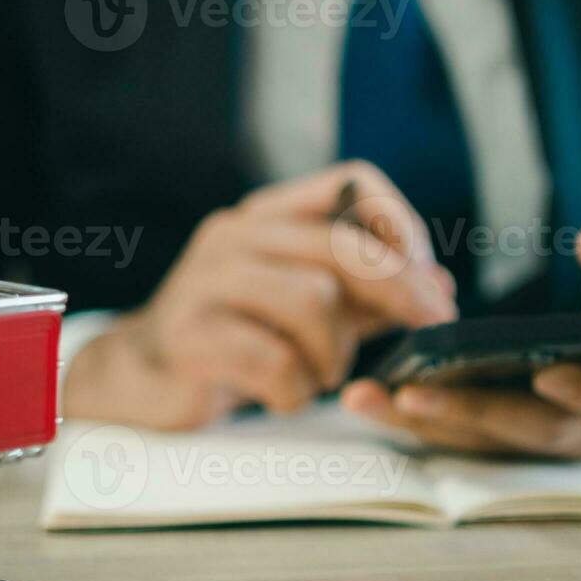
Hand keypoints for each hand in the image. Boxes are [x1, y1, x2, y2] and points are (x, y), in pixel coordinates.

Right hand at [64, 161, 458, 428]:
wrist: (140, 378)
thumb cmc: (234, 338)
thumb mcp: (302, 305)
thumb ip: (364, 294)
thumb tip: (440, 288)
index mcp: (267, 215)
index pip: (353, 183)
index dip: (402, 226)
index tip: (427, 278)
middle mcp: (235, 235)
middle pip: (342, 246)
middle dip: (399, 291)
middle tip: (430, 328)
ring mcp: (205, 281)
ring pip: (313, 303)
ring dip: (336, 353)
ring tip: (322, 375)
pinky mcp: (188, 335)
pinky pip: (274, 360)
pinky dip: (296, 390)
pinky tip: (285, 396)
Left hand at [341, 196, 580, 456]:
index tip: (546, 371)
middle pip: (540, 430)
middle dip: (475, 414)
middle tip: (411, 393)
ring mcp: (562, 437)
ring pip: (495, 443)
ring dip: (430, 425)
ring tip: (365, 397)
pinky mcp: (524, 434)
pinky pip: (471, 435)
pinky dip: (422, 421)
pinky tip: (369, 396)